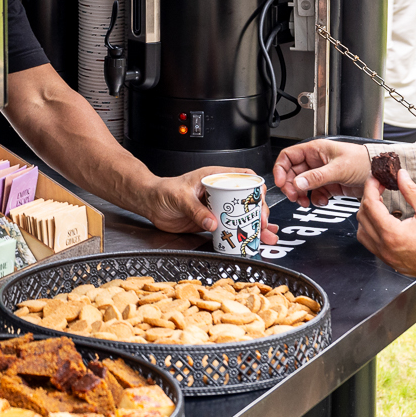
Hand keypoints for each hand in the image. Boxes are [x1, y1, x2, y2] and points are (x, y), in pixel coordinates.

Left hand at [133, 168, 279, 243]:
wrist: (150, 203)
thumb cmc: (163, 191)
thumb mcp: (180, 197)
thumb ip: (196, 210)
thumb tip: (212, 222)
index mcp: (213, 178)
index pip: (242, 177)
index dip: (255, 186)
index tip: (260, 198)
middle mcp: (218, 191)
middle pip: (246, 199)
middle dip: (258, 211)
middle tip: (262, 222)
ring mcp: (216, 207)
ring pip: (240, 215)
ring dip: (254, 225)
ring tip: (265, 234)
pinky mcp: (210, 220)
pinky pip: (229, 227)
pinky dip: (240, 234)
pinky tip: (250, 239)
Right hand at [272, 139, 371, 206]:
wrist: (380, 173)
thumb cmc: (364, 161)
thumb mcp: (339, 168)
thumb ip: (317, 177)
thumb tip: (298, 183)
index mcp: (315, 150)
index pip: (288, 157)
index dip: (281, 169)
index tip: (281, 183)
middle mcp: (316, 161)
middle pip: (292, 173)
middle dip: (291, 186)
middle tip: (294, 196)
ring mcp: (321, 174)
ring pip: (302, 185)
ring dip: (301, 195)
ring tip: (305, 202)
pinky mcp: (328, 185)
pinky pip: (314, 193)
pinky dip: (315, 200)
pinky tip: (322, 201)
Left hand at [355, 166, 415, 282]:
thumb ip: (411, 191)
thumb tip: (401, 176)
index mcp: (393, 234)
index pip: (370, 205)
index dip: (370, 187)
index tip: (375, 179)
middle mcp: (386, 249)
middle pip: (363, 218)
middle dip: (368, 200)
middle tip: (379, 189)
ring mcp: (388, 258)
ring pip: (364, 235)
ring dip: (368, 218)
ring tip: (380, 206)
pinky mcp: (394, 263)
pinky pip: (374, 246)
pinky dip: (374, 232)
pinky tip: (387, 223)